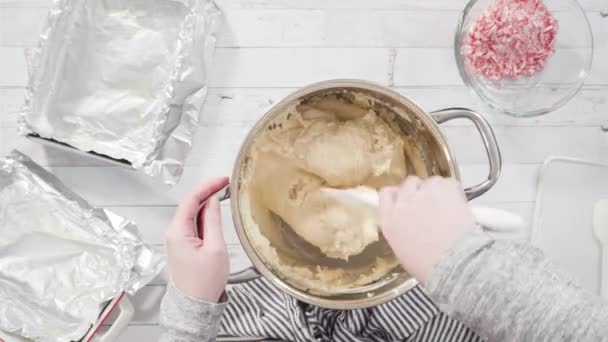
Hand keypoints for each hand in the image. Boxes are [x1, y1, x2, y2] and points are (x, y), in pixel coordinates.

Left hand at [165, 177, 229, 301]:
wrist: (196, 305)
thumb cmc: (205, 282)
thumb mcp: (215, 248)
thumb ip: (214, 221)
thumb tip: (214, 201)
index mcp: (178, 232)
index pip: (191, 200)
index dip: (207, 186)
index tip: (223, 180)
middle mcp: (173, 233)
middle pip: (190, 205)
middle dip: (208, 192)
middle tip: (227, 185)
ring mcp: (177, 240)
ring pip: (192, 214)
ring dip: (207, 204)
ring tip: (224, 196)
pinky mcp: (183, 246)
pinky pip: (193, 225)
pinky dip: (205, 216)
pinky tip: (216, 214)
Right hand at [379, 176, 477, 283]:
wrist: (454, 263)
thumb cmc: (429, 267)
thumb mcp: (403, 251)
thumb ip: (401, 230)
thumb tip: (409, 223)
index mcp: (390, 221)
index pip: (386, 194)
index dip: (397, 195)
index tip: (406, 200)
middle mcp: (403, 203)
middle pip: (408, 184)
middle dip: (418, 191)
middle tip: (430, 204)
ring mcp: (424, 193)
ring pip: (429, 182)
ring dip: (436, 190)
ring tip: (446, 206)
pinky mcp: (444, 189)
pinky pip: (447, 182)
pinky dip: (452, 191)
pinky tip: (457, 205)